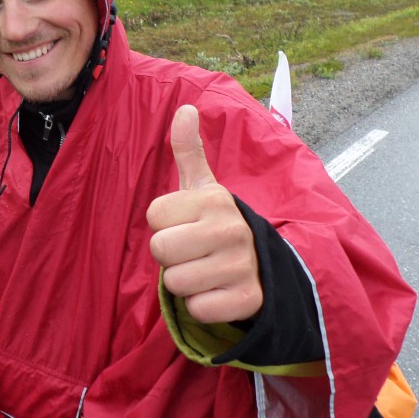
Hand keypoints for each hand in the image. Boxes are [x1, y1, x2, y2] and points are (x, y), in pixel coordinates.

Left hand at [147, 105, 262, 323]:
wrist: (265, 266)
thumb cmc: (218, 225)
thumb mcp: (204, 188)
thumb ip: (189, 151)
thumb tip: (185, 108)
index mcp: (214, 199)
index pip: (154, 216)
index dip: (165, 225)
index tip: (188, 225)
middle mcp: (230, 229)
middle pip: (160, 250)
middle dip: (171, 256)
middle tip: (194, 252)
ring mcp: (241, 265)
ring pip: (175, 282)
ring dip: (185, 283)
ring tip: (207, 271)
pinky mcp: (247, 299)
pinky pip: (198, 309)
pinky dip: (203, 307)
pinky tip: (219, 292)